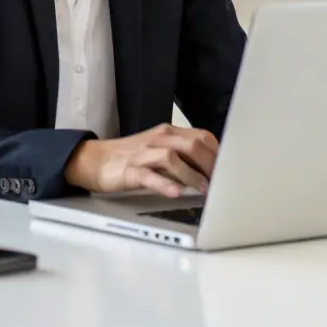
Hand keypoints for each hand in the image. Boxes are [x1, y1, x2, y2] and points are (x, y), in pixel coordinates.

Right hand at [64, 124, 218, 197]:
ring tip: (204, 190)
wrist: (96, 159)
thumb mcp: (159, 150)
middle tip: (222, 182)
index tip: (230, 169)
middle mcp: (158, 139)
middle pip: (191, 144)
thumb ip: (182, 156)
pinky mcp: (130, 170)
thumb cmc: (131, 157)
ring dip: (191, 174)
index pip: (201, 136)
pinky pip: (149, 175)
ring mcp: (144, 153)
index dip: (218, 153)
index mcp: (168, 133)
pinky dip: (164, 184)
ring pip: (172, 157)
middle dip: (210, 164)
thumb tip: (210, 171)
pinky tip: (175, 193)